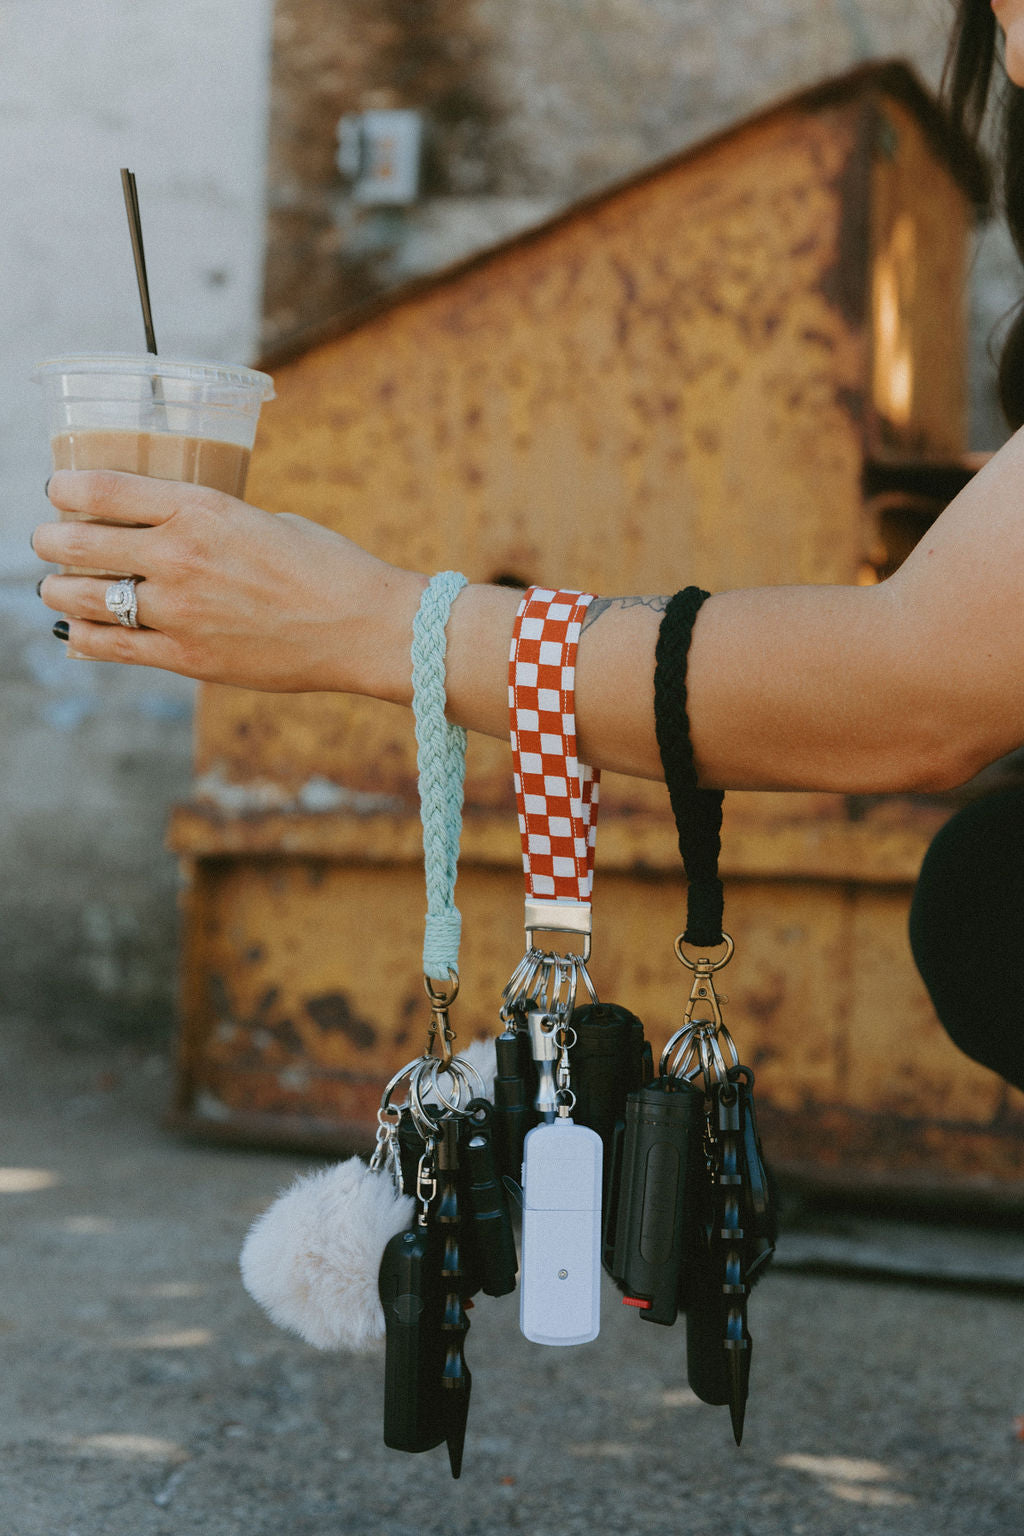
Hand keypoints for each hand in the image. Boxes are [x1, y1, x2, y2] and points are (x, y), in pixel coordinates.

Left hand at [33, 470, 424, 695]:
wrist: (364, 627)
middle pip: (75, 543)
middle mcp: (179, 556)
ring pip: (81, 598)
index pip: (100, 489)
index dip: (65, 490)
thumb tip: (174, 533)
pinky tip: (81, 630)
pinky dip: (85, 637)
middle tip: (49, 541)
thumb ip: (211, 525)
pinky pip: (110, 647)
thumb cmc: (326, 567)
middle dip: (50, 540)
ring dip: (60, 590)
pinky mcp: (187, 657)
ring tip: (60, 587)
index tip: (59, 492)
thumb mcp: (264, 521)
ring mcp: (179, 611)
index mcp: (200, 509)